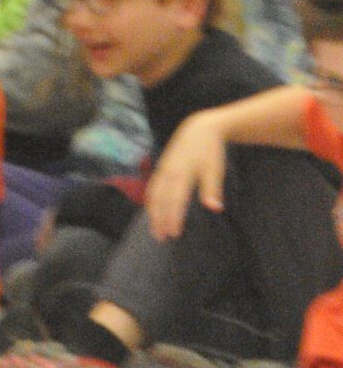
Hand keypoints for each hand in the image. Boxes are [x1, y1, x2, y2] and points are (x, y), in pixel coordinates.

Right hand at [147, 114, 227, 240]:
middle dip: (159, 219)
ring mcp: (162, 169)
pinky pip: (153, 187)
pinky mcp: (161, 167)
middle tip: (161, 238)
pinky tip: (153, 211)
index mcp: (182, 172)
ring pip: (153, 194)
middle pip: (160, 199)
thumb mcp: (215, 169)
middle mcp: (168, 171)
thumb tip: (214, 208)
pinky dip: (151, 202)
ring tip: (154, 230)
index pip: (175, 200)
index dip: (174, 217)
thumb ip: (212, 189)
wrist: (199, 128)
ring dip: (153, 213)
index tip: (174, 234)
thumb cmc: (209, 150)